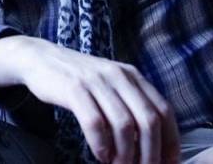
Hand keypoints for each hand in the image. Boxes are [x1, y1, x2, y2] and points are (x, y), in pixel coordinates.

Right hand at [0, 35, 178, 163]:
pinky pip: (95, 123)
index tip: (167, 162)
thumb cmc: (79, 79)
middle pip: (148, 120)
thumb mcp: (111, 84)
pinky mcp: (75, 89)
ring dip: (125, 153)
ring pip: (124, 124)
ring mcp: (97, 81)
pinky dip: (101, 145)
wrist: (42, 59)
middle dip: (150, 153)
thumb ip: (131, 104)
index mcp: (133, 76)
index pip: (164, 110)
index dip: (170, 140)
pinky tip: (100, 155)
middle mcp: (119, 76)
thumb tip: (153, 143)